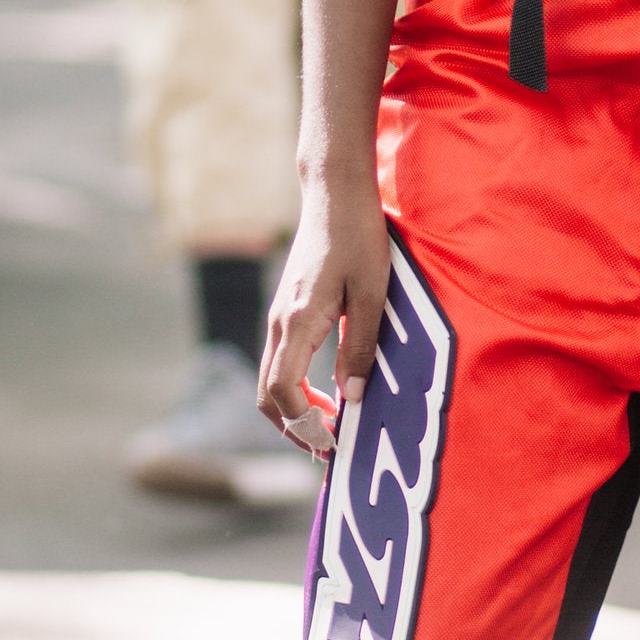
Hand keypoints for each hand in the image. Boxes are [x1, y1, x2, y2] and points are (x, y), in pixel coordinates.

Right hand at [259, 181, 389, 453]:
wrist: (334, 192)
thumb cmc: (358, 236)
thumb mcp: (373, 293)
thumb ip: (362, 347)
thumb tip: (351, 399)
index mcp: (299, 321)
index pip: (283, 390)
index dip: (303, 424)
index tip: (331, 443)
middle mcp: (279, 323)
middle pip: (266, 395)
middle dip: (293, 428)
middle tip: (329, 448)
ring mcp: (278, 317)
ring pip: (269, 381)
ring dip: (293, 410)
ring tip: (331, 426)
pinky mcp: (285, 311)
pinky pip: (279, 362)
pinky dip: (294, 389)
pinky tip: (327, 392)